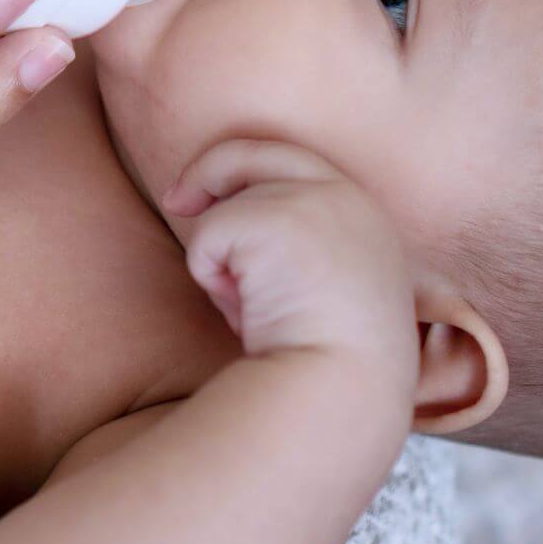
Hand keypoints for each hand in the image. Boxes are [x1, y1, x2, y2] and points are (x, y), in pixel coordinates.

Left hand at [162, 139, 418, 391]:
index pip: (297, 166)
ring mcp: (314, 200)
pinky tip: (241, 311)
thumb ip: (295, 255)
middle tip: (176, 202)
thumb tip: (226, 237)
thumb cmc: (327, 365)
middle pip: (257, 150)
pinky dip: (209, 273)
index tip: (213, 195)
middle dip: (208, 169)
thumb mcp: (325, 297)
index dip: (247, 172)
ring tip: (252, 310)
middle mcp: (347, 197)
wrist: (342, 392)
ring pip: (228, 209)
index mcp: (366, 219)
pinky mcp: (277, 215)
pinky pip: (209, 233)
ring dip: (223, 261)